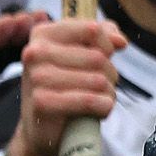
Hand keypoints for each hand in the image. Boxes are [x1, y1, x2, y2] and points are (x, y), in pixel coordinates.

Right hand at [15, 16, 122, 155]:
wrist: (41, 126)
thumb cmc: (64, 86)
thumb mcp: (81, 54)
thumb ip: (103, 37)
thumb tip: (120, 41)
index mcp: (43, 34)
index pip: (93, 30)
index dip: (108, 46)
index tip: (106, 57)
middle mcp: (35, 52)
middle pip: (98, 58)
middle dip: (110, 74)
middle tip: (104, 85)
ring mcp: (36, 77)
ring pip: (98, 80)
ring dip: (108, 93)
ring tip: (100, 99)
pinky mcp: (42, 102)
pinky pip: (89, 101)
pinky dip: (103, 107)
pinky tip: (99, 110)